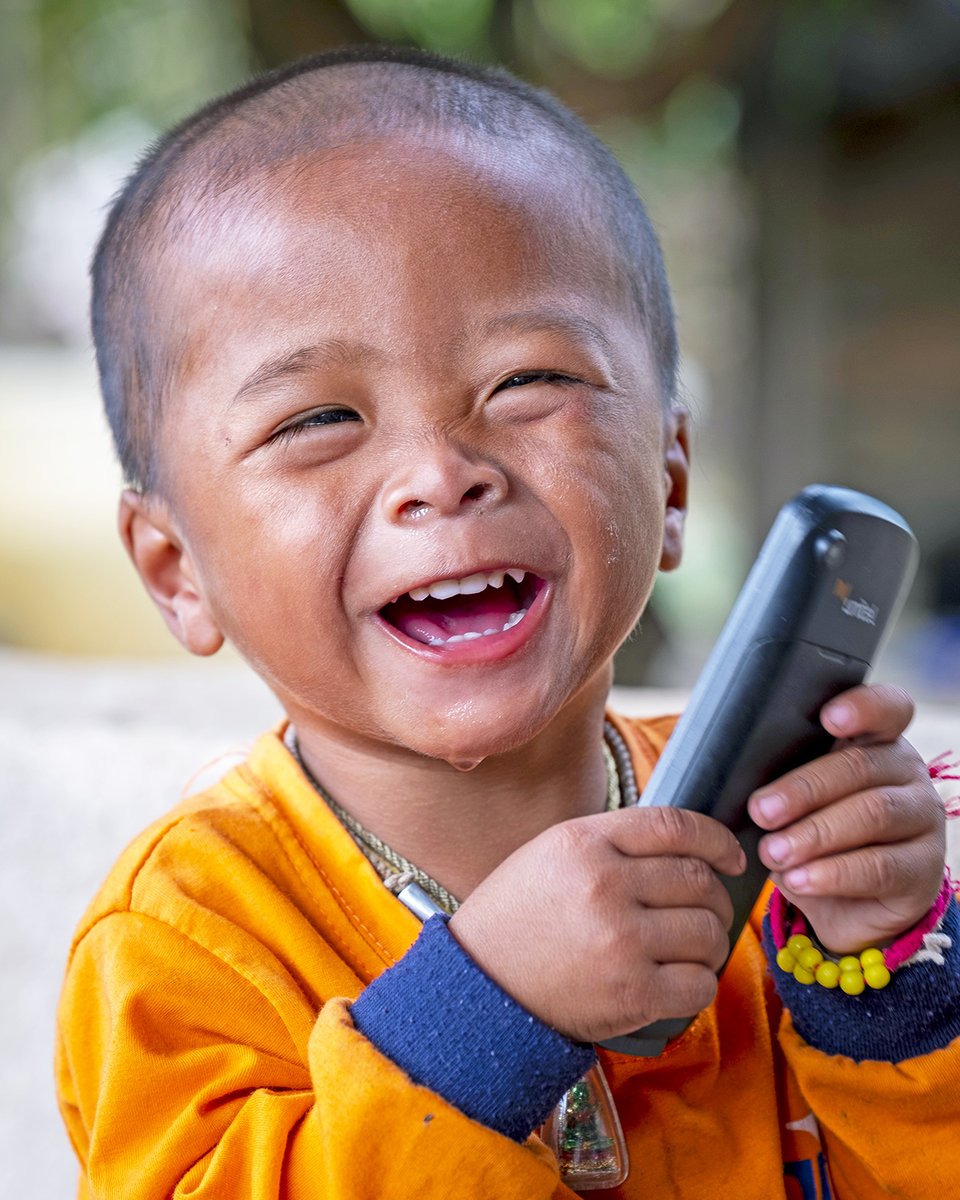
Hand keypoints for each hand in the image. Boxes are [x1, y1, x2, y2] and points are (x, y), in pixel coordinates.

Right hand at [448, 807, 744, 1042]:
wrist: (480, 987)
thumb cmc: (519, 917)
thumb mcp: (552, 854)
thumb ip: (614, 843)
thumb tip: (689, 847)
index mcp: (584, 842)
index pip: (676, 826)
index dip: (717, 839)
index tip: (732, 856)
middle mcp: (605, 885)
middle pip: (699, 880)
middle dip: (715, 896)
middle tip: (706, 911)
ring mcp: (620, 941)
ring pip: (708, 932)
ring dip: (711, 942)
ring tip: (693, 949)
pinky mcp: (631, 994)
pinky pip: (700, 984)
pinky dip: (700, 983)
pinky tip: (681, 980)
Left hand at [748, 683, 945, 953]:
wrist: (849, 907)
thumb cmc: (811, 835)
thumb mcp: (795, 803)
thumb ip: (780, 779)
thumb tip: (739, 777)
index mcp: (875, 742)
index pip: (885, 708)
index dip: (861, 707)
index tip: (827, 717)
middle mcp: (906, 772)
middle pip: (860, 766)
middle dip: (804, 788)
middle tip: (760, 810)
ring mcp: (922, 819)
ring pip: (874, 813)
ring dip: (815, 833)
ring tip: (774, 852)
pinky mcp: (925, 869)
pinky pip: (881, 866)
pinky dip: (834, 873)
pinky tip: (800, 879)